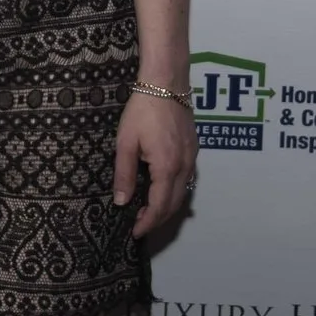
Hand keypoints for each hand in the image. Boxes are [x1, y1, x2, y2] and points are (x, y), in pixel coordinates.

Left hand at [114, 88, 195, 238]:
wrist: (166, 82)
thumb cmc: (142, 110)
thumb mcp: (126, 142)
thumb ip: (124, 174)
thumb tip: (121, 202)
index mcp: (166, 167)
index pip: (159, 206)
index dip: (148, 222)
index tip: (135, 233)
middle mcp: (184, 166)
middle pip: (175, 204)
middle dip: (158, 219)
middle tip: (140, 226)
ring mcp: (192, 157)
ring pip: (184, 192)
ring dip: (167, 206)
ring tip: (149, 211)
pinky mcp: (194, 148)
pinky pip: (187, 179)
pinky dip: (175, 191)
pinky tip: (163, 189)